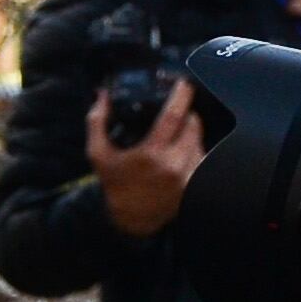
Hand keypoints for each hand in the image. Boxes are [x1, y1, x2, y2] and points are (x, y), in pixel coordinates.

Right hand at [86, 77, 204, 237]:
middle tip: (178, 111)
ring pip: (200, 141)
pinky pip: (203, 158)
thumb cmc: (115, 184)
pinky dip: (195, 149)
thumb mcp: (98, 153)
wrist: (130, 218)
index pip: (173, 116)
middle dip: (187, 114)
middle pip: (193, 126)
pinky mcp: (194, 185)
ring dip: (192, 132)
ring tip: (178, 134)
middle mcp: (173, 164)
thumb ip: (97, 121)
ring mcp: (187, 176)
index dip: (181, 96)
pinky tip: (183, 151)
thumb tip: (101, 95)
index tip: (185, 83)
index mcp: (151, 153)